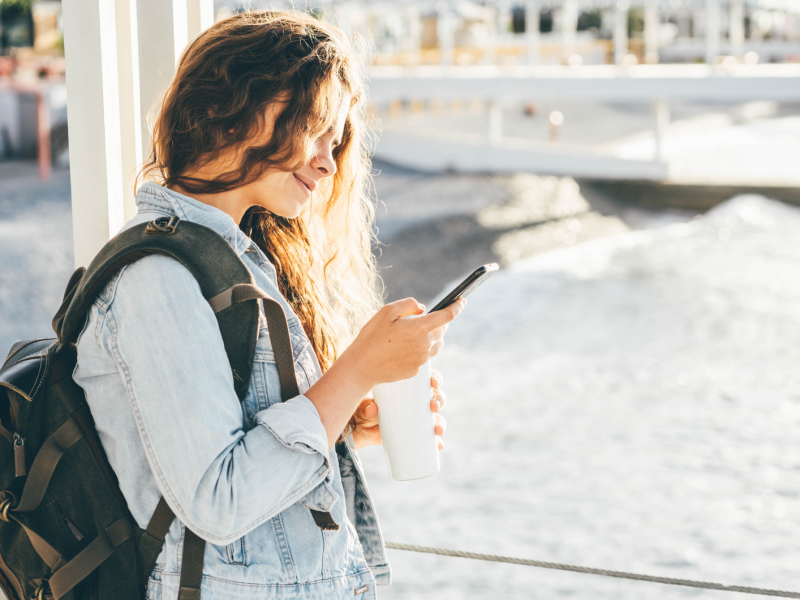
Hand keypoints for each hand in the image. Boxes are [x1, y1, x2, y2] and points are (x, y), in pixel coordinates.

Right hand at [345, 298, 465, 388]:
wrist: (362, 366)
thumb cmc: (372, 336)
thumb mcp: (387, 311)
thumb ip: (409, 305)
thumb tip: (423, 309)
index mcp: (420, 328)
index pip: (447, 316)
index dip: (457, 307)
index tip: (462, 301)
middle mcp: (425, 344)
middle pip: (441, 331)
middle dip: (437, 323)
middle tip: (422, 320)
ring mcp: (422, 359)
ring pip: (436, 345)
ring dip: (431, 337)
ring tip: (412, 334)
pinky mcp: (416, 370)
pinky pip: (425, 357)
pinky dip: (420, 350)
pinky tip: (402, 349)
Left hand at [352, 370, 446, 450]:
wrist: (359, 428)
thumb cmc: (362, 406)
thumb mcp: (363, 402)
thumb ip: (366, 404)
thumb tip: (372, 409)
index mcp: (407, 386)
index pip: (425, 379)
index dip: (435, 379)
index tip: (434, 383)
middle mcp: (415, 400)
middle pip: (435, 397)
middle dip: (439, 400)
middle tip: (433, 406)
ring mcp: (416, 418)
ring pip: (435, 417)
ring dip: (440, 422)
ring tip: (437, 429)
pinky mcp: (413, 434)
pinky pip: (429, 437)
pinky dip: (436, 442)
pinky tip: (439, 445)